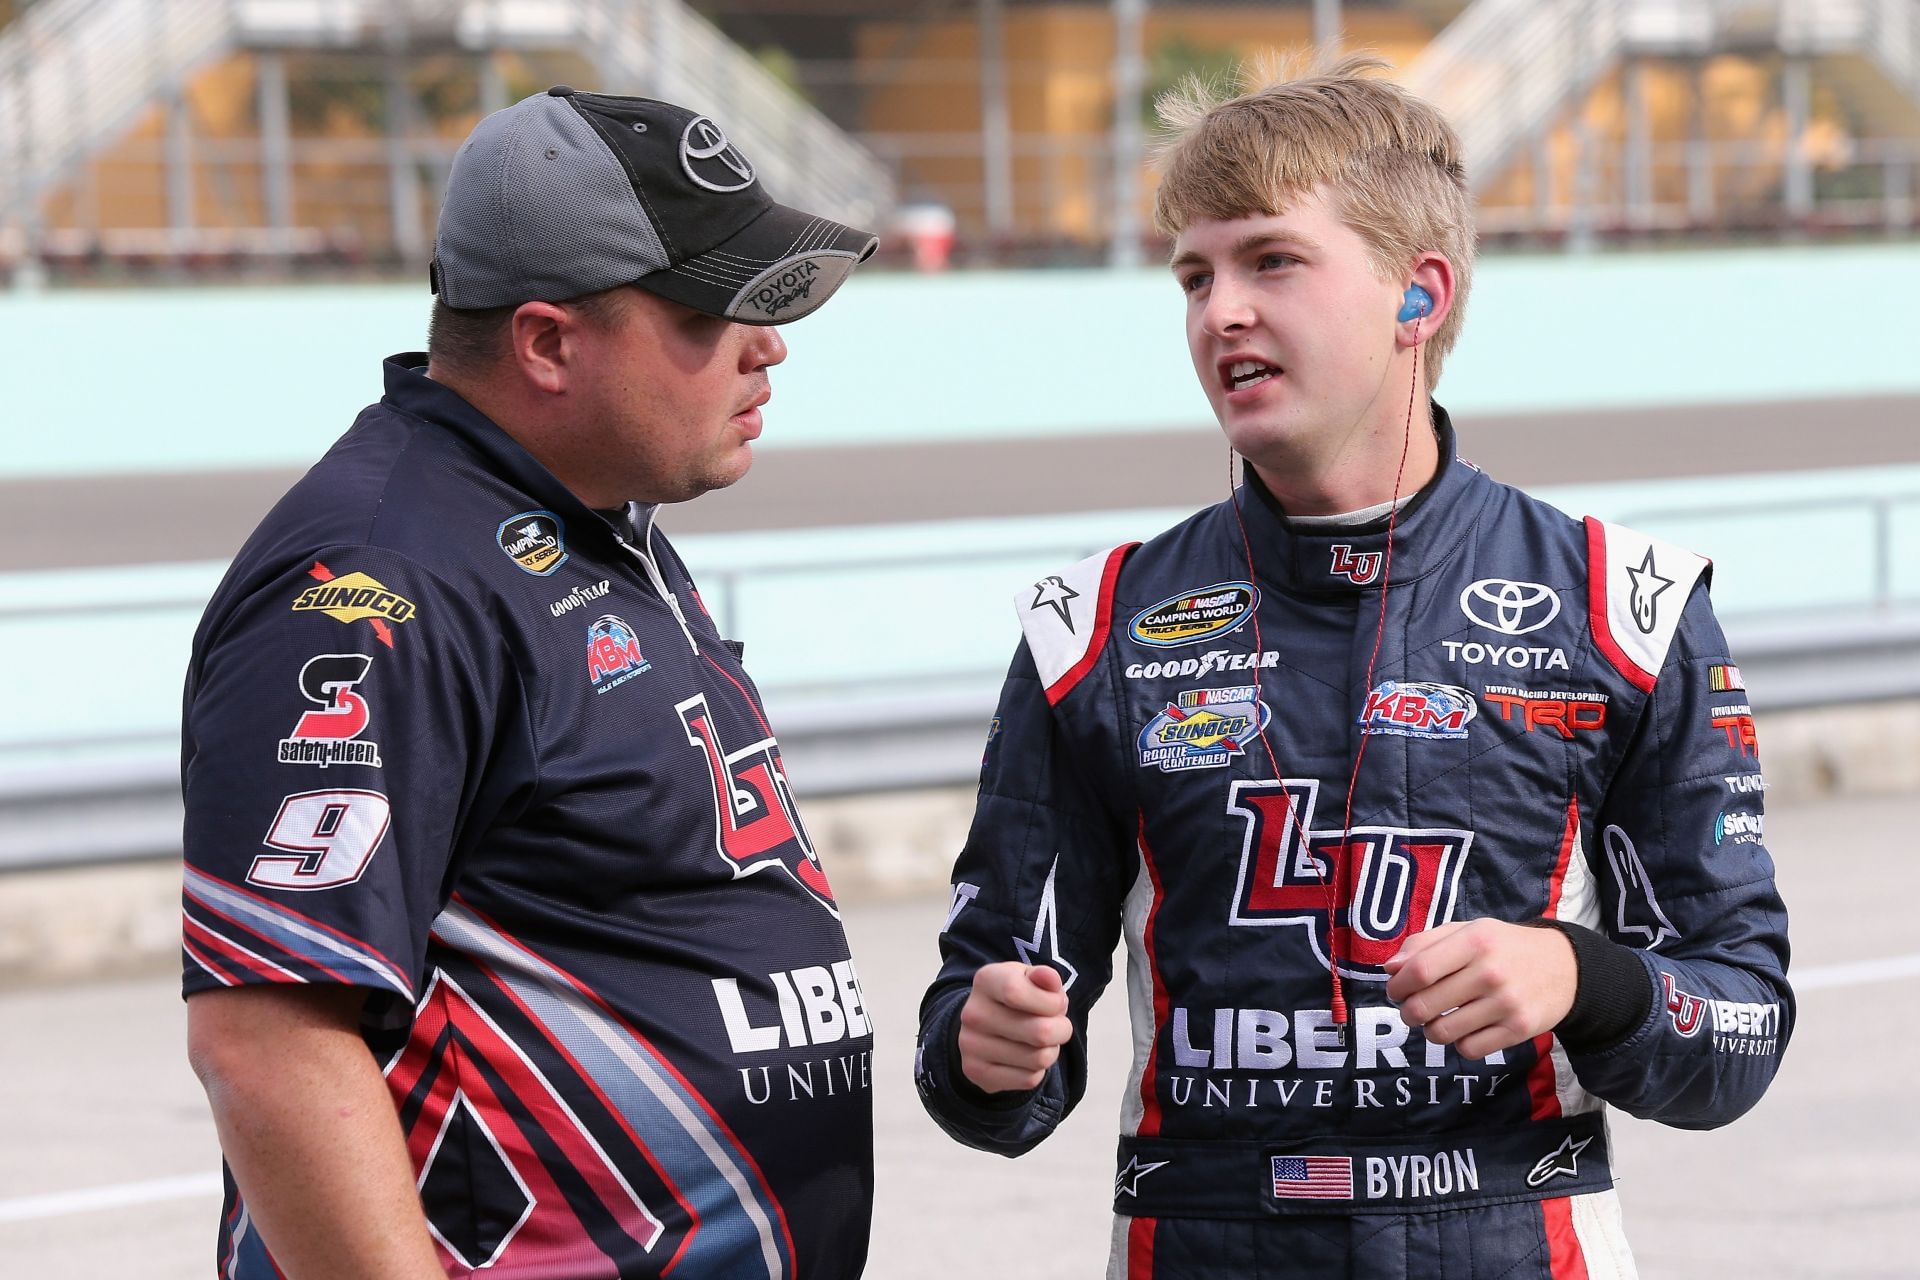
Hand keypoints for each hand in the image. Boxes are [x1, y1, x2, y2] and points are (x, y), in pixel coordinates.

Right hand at [956, 961, 1072, 1093]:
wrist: (984, 1024)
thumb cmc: (1018, 998)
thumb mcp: (1030, 979)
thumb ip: (1045, 977)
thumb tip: (1050, 979)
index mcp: (986, 981)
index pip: (1018, 993)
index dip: (1051, 1002)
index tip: (1058, 1003)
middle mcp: (973, 1013)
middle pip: (1040, 1032)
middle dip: (1062, 1030)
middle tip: (1058, 1026)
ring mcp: (971, 1045)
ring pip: (1038, 1059)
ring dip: (1051, 1051)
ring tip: (1042, 1042)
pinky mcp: (976, 1072)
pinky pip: (1029, 1079)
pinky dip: (1038, 1071)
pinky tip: (1027, 1057)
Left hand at [1383, 920, 1576, 1060]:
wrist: (1566, 967)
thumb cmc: (1504, 947)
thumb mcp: (1468, 931)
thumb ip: (1424, 943)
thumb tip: (1390, 968)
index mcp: (1475, 941)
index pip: (1419, 970)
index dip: (1398, 986)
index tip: (1396, 989)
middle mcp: (1491, 972)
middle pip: (1424, 1006)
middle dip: (1407, 1012)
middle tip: (1411, 1009)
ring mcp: (1507, 1003)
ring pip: (1442, 1033)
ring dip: (1430, 1030)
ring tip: (1436, 1020)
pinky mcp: (1520, 1030)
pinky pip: (1469, 1050)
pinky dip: (1459, 1043)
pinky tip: (1465, 1029)